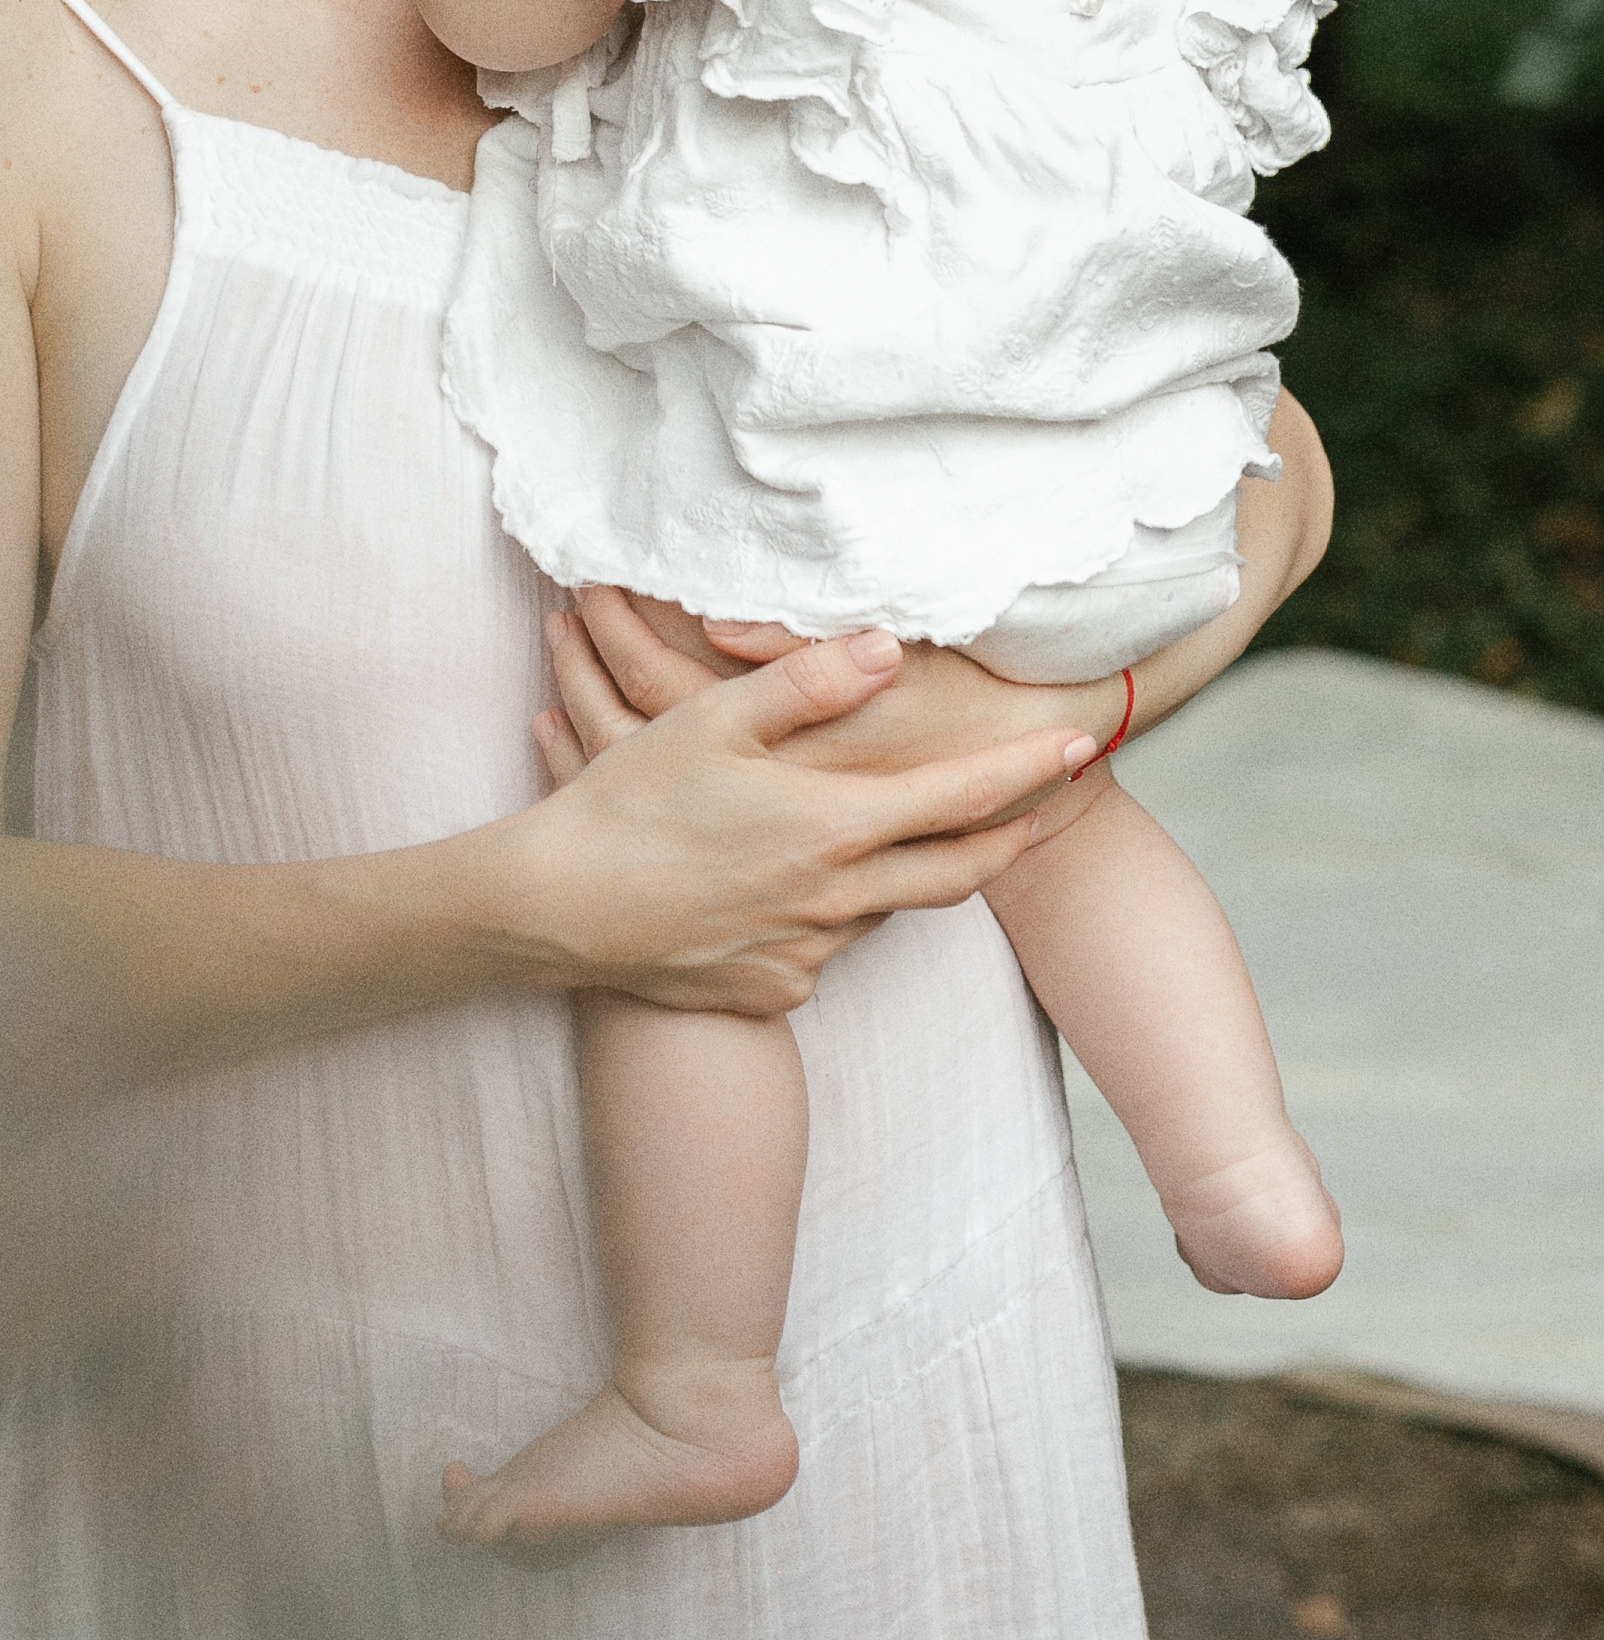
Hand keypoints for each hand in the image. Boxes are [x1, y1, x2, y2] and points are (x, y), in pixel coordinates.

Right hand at [510, 622, 1095, 1018]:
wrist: (559, 911)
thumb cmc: (629, 802)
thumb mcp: (712, 720)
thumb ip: (809, 684)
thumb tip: (888, 649)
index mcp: (832, 825)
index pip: (961, 798)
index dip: (1027, 770)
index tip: (1080, 746)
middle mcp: (837, 899)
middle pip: (957, 873)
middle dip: (1011, 838)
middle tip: (1047, 810)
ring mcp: (808, 953)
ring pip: (884, 907)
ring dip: (902, 870)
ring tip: (890, 831)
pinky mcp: (775, 990)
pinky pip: (825, 946)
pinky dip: (830, 913)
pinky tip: (789, 887)